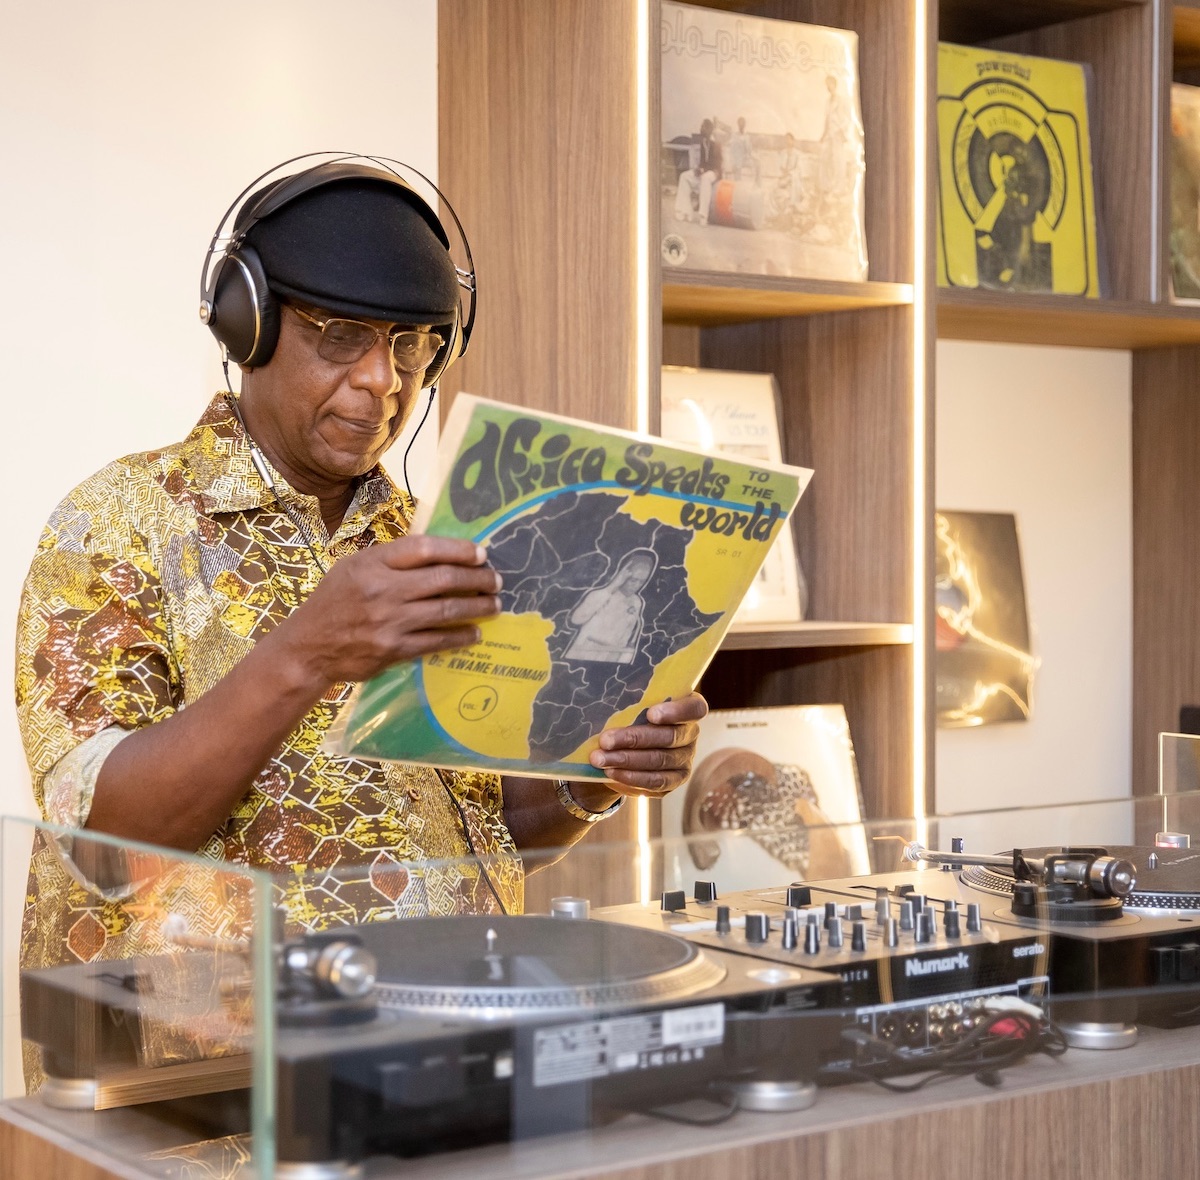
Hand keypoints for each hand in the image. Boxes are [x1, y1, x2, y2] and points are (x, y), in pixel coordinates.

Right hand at [278, 535, 501, 687]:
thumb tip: (439, 552)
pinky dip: (460, 636)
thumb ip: (391, 559)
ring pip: (445, 610)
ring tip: (495, 604)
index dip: (457, 549)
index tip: (481, 553)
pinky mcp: (394, 649)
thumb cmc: (334, 601)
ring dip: (476, 607)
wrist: (308, 647)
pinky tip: (475, 632)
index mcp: (373, 564)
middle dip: (476, 578)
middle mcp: (383, 590)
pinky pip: (437, 641)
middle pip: (442, 579)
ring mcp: (390, 621)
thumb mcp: (354, 567)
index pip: (424, 549)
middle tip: (497, 580)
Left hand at [583, 692, 707, 799]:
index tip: (650, 714)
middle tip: (605, 741)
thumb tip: (606, 703)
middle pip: (669, 737)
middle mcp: (691, 734)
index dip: (675, 712)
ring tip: (601, 759)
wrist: (632, 745)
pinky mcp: (675, 780)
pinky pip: (655, 782)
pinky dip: (631, 778)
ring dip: (627, 760)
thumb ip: (631, 702)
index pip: (694, 708)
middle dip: (634, 739)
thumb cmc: (634, 715)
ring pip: (659, 761)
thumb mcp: (635, 704)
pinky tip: (611, 772)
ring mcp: (685, 759)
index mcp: (688, 709)